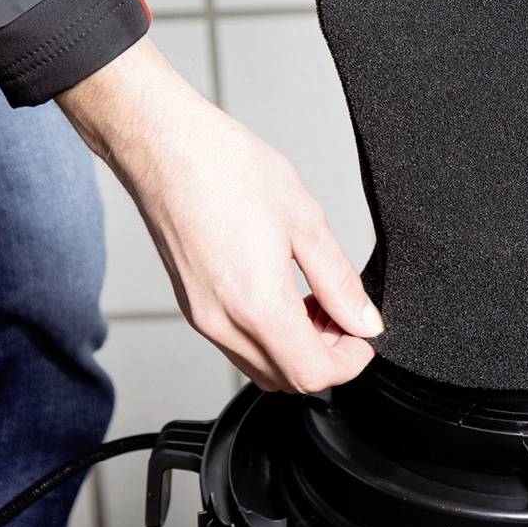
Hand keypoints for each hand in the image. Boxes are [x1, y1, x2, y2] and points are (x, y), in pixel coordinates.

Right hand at [57, 38, 380, 392]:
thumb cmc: (225, 168)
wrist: (163, 146)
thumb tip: (364, 321)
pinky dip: (269, 336)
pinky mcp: (192, 307)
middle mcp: (223, 323)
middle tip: (341, 314)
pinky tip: (282, 295)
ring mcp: (202, 318)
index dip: (349, 363)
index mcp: (256, 305)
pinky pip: (239, 346)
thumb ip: (339, 281)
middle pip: (287, 380)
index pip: (312, 374)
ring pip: (261, 368)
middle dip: (325, 358)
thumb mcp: (305, 220)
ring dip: (296, 350)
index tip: (363, 335)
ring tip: (312, 301)